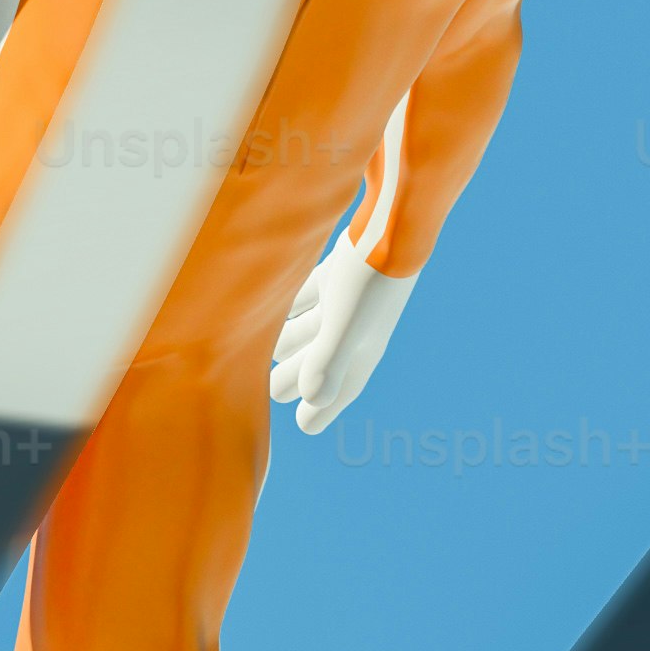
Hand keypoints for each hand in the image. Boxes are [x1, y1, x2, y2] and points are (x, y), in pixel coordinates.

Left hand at [270, 237, 412, 431]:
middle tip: (269, 390)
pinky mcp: (335, 273)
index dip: (323, 409)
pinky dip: (289, 306)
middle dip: (296, 376)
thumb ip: (328, 361)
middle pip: (319, 362)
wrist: (390, 225)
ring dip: (288, 340)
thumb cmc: (368, 281)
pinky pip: (307, 296)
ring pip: (310, 329)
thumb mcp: (346, 324)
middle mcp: (353, 330)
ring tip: (259, 350)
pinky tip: (269, 304)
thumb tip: (311, 400)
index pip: (339, 391)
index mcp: (360, 352)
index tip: (304, 425)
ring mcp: (343, 302)